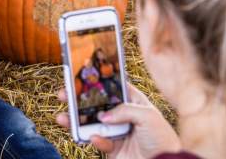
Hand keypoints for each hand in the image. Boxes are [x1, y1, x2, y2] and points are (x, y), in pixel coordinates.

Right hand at [56, 84, 179, 158]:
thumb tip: (102, 116)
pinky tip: (94, 138)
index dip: (98, 82)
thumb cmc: (163, 139)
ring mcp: (117, 132)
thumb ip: (123, 110)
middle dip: (79, 100)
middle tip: (64, 94)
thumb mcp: (147, 116)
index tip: (81, 76)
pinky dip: (94, 139)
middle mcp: (124, 116)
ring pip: (92, 123)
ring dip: (76, 120)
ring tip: (62, 117)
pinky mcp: (112, 148)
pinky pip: (98, 141)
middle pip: (97, 104)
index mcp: (135, 103)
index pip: (114, 88)